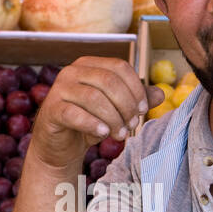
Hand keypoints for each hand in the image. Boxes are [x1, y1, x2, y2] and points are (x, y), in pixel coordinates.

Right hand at [29, 57, 164, 172]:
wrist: (61, 146)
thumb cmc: (90, 123)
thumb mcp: (116, 111)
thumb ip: (136, 101)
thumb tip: (161, 94)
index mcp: (89, 65)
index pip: (119, 67)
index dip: (136, 88)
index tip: (143, 110)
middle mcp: (72, 72)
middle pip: (108, 81)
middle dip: (126, 105)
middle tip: (132, 125)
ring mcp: (59, 89)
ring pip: (93, 97)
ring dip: (113, 118)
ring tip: (121, 134)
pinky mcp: (51, 109)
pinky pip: (74, 114)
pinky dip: (92, 124)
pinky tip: (104, 133)